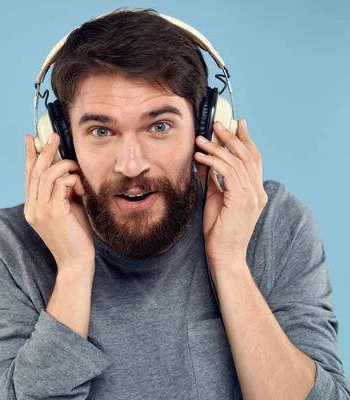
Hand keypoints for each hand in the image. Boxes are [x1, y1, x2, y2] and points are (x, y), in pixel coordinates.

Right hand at [24, 132, 94, 269]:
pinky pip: (60, 184)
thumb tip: (68, 172)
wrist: (76, 262)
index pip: (28, 176)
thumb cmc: (75, 236)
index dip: (29, 156)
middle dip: (45, 151)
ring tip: (76, 167)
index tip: (30, 139)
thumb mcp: (67, 209)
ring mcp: (40, 211)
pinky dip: (72, 180)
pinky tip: (81, 188)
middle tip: (54, 136)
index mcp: (32, 208)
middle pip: (35, 171)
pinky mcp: (53, 213)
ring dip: (64, 165)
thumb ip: (63, 191)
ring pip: (47, 175)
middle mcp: (31, 208)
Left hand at [193, 119, 267, 268]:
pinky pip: (228, 172)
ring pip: (236, 161)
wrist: (225, 254)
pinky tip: (200, 157)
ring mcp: (252, 195)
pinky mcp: (242, 200)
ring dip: (216, 147)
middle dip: (231, 137)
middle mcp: (258, 191)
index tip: (238, 124)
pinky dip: (213, 161)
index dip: (246, 139)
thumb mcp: (215, 199)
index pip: (254, 158)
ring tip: (200, 139)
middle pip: (247, 155)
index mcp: (256, 191)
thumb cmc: (219, 230)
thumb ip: (213, 180)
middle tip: (216, 124)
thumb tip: (204, 160)